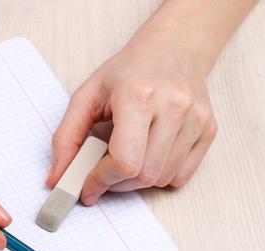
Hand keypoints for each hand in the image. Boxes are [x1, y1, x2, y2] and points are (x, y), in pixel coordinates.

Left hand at [47, 30, 217, 204]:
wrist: (172, 49)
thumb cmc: (127, 72)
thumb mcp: (86, 96)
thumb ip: (66, 138)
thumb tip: (56, 178)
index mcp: (138, 95)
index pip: (124, 161)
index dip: (101, 181)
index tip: (88, 187)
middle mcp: (173, 106)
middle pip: (144, 175)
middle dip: (116, 184)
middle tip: (103, 175)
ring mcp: (196, 119)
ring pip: (163, 178)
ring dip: (137, 182)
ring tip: (125, 160)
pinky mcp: (209, 129)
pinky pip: (182, 176)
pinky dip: (160, 177)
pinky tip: (149, 156)